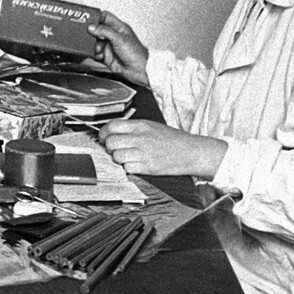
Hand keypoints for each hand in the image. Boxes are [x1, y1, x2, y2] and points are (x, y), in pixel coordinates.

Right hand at [88, 10, 149, 86]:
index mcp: (119, 28)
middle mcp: (113, 36)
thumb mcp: (120, 39)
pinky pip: (95, 53)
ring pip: (95, 42)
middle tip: (88, 34)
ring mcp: (109, 46)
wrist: (139, 71)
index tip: (87, 18)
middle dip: (92, 33)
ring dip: (93, 45)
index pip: (105, 17)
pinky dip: (94, 54)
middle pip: (97, 30)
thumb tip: (92, 27)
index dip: (96, 16)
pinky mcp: (106, 56)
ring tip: (96, 48)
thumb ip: (105, 31)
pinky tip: (97, 55)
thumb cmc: (137, 54)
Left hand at [98, 119, 227, 178]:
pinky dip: (128, 168)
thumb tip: (112, 132)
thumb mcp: (151, 126)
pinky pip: (128, 168)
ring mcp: (144, 153)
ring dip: (118, 158)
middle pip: (111, 142)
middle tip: (113, 149)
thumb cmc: (171, 139)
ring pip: (117, 156)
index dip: (103, 133)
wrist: (190, 151)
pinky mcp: (149, 167)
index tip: (102, 138)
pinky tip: (135, 165)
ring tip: (126, 157)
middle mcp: (140, 138)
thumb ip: (132, 128)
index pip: (112, 126)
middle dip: (109, 147)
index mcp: (140, 125)